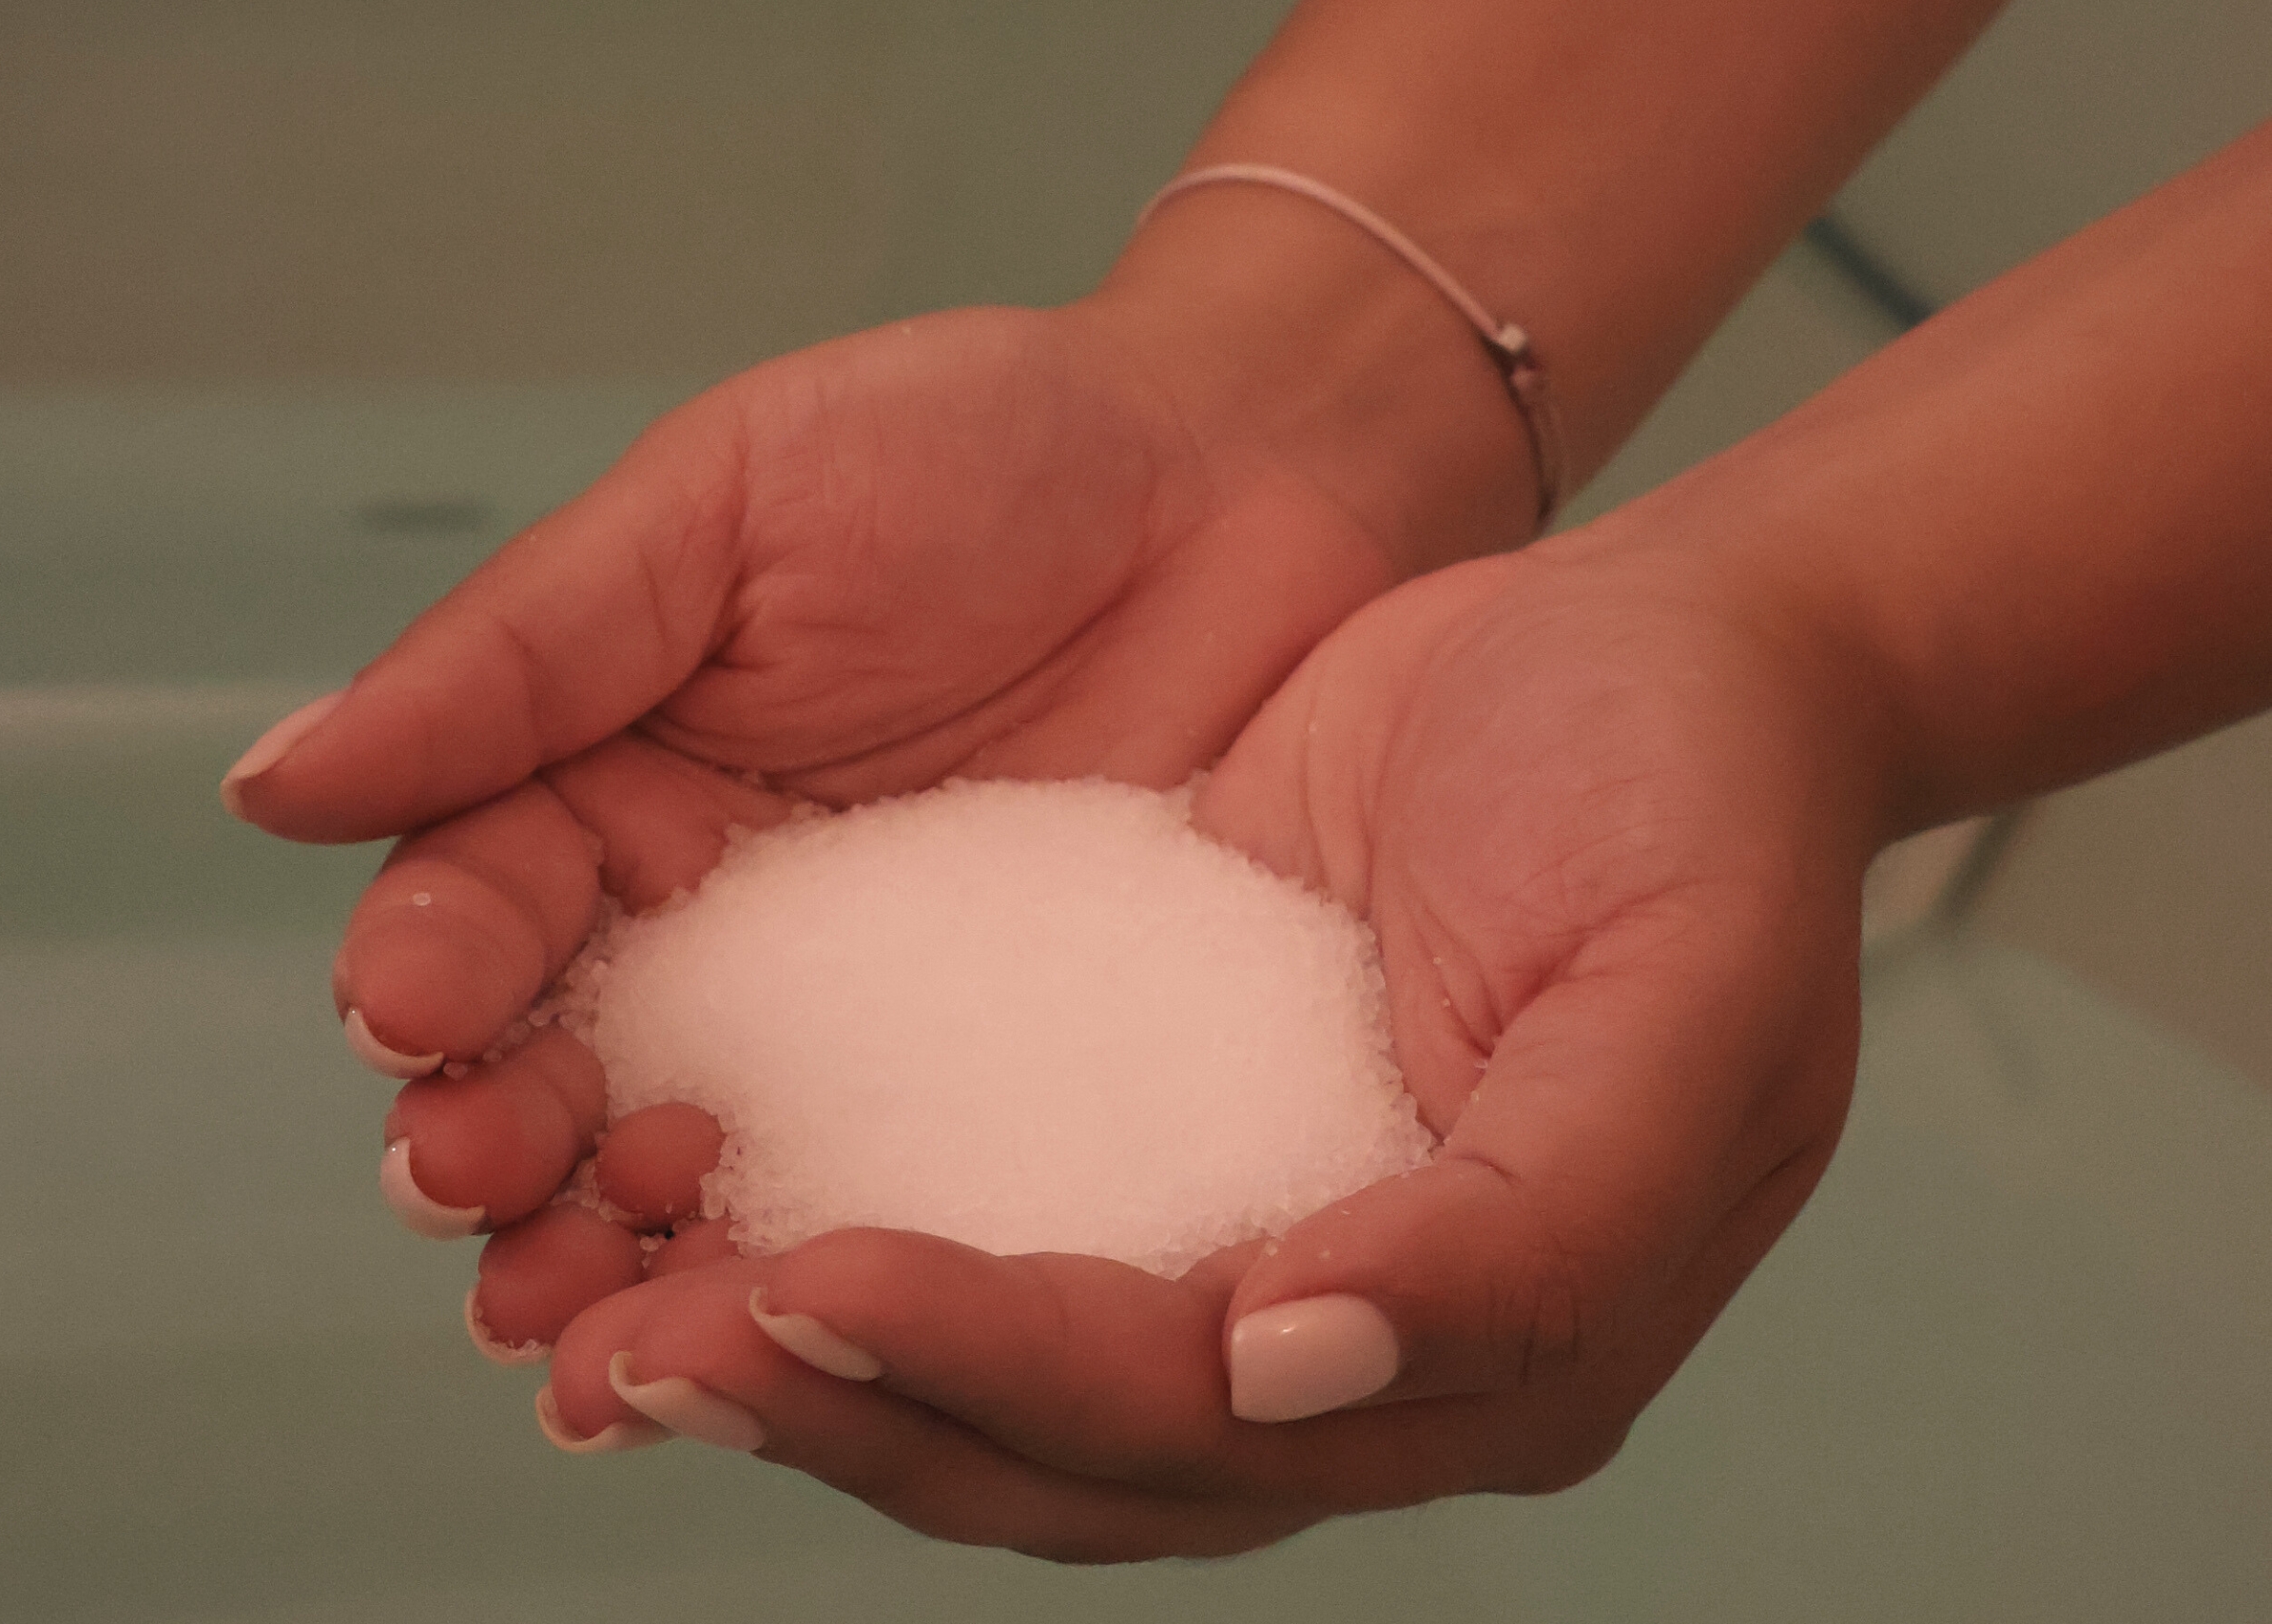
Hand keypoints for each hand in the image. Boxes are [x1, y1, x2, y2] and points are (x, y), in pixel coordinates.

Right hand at [224, 281, 1531, 1353]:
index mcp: (612, 783)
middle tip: (483, 1193)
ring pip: (689, 1177)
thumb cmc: (983, 447)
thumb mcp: (726, 505)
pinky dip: (810, 1283)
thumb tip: (274, 783)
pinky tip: (773, 1346)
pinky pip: (882, 1201)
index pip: (477, 908)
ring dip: (616, 1263)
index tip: (418, 1013)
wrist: (1250, 479)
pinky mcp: (990, 1086)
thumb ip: (522, 652)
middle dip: (498, 1151)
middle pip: (555, 1080)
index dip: (432, 973)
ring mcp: (847, 1026)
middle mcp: (706, 928)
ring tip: (593, 1332)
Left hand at [535, 526, 1895, 1558]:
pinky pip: (981, 1217)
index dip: (998, 1375)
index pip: (1193, 1422)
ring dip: (807, 1355)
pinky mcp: (1163, 1127)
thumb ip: (1530, 1232)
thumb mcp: (1686, 1001)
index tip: (809, 1290)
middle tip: (635, 1344)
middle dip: (848, 1404)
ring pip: (990, 1372)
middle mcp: (1342, 1340)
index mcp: (1486, 1351)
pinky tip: (698, 1192)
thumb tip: (1290, 1365)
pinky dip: (840, 1232)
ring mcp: (1243, 1241)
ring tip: (611, 1307)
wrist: (1662, 655)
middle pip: (1055, 1448)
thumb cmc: (1696, 802)